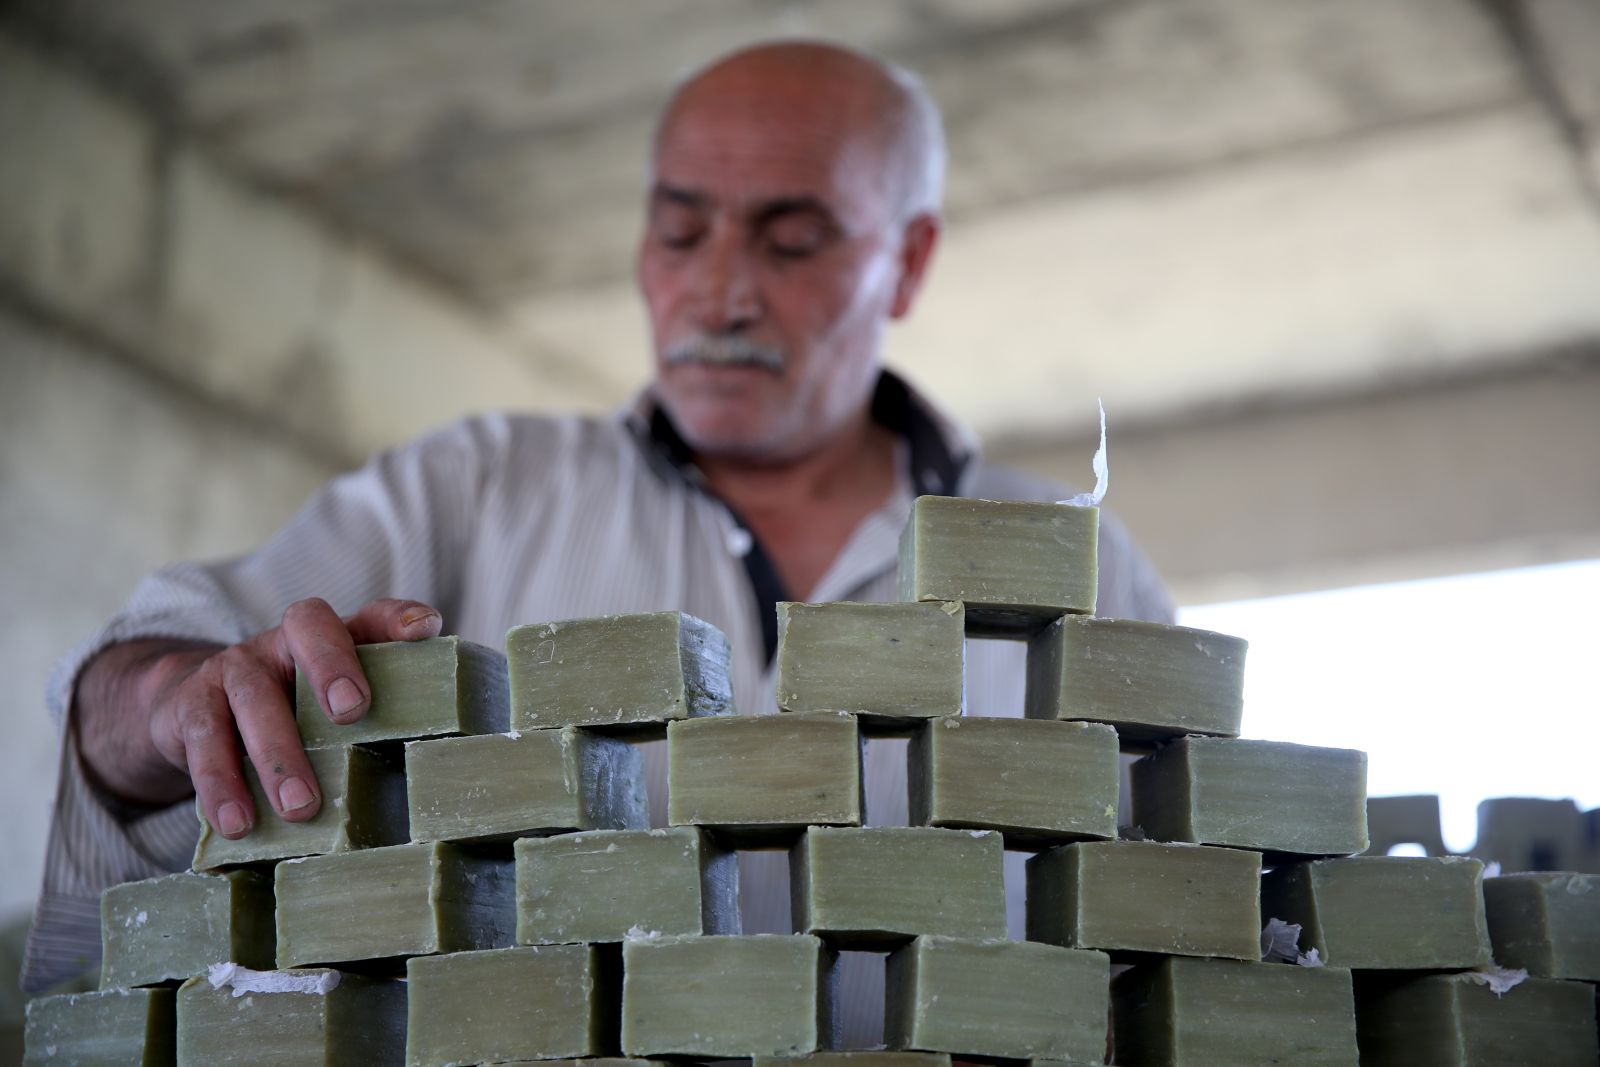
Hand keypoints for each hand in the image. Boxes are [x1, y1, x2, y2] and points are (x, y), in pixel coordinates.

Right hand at [76, 598, 440, 837]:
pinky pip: (202, 739)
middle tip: (352, 712)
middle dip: (332, 666)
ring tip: (300, 808)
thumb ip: (384, 714)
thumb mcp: (334, 709)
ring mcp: (236, 667)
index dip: (397, 617)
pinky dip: (220, 784)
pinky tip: (238, 823)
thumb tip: (450, 755)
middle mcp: (285, 640)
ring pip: (254, 695)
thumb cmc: (291, 714)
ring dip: (278, 753)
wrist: (193, 712)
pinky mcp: (192, 705)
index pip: (372, 614)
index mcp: (333, 638)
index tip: (423, 631)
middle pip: (308, 630)